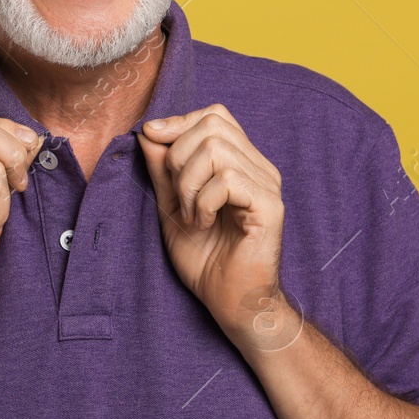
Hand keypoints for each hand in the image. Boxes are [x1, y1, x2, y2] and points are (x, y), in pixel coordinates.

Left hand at [136, 104, 288, 348]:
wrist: (229, 302)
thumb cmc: (205, 260)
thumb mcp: (171, 207)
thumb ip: (163, 170)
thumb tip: (148, 132)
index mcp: (240, 163)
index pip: (214, 116)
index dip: (179, 122)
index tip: (150, 138)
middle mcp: (259, 167)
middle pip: (213, 124)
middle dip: (179, 155)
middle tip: (178, 196)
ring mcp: (268, 185)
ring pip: (217, 149)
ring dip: (190, 183)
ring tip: (191, 215)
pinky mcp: (270, 206)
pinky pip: (228, 179)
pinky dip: (204, 201)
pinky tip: (203, 224)